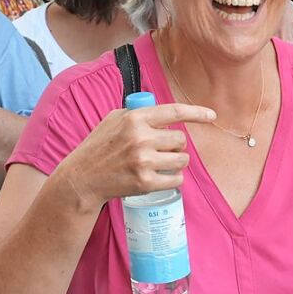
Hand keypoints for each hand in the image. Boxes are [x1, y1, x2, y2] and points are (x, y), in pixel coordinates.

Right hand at [58, 103, 215, 207]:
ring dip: (177, 162)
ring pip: (182, 160)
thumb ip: (140, 113)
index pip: (174, 111)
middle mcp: (140, 138)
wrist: (81, 179)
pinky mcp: (145, 182)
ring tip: (160, 163)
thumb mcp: (114, 119)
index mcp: (134, 118)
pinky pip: (177, 179)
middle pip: (181, 140)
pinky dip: (173, 179)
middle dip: (176, 146)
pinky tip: (160, 177)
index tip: (211, 116)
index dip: (196, 113)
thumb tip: (168, 113)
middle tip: (161, 150)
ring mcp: (143, 161)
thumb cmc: (100, 146)